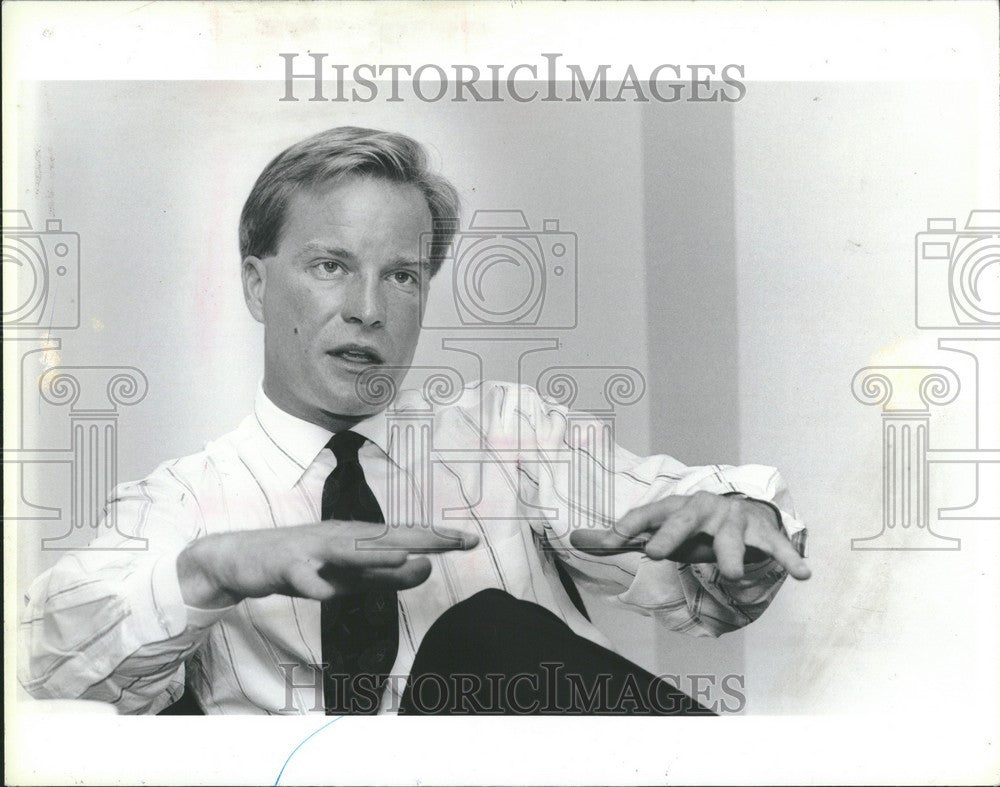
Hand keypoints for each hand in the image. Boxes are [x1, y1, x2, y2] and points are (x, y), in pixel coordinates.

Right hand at [177, 521, 478, 607]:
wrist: (244, 559)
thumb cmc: (304, 565)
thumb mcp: (349, 576)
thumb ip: (386, 575)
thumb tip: (427, 567)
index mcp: (358, 539)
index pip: (404, 538)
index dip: (437, 539)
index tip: (471, 541)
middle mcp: (341, 536)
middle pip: (385, 538)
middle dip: (420, 538)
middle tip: (455, 541)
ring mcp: (313, 548)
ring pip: (347, 551)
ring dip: (374, 555)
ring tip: (404, 556)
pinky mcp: (286, 564)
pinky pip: (303, 578)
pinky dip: (313, 584)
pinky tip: (322, 592)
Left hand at [569, 491, 810, 580]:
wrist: (740, 508)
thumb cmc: (689, 526)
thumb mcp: (655, 529)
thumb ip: (617, 538)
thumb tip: (572, 539)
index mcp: (674, 508)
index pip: (648, 513)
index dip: (630, 524)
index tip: (613, 537)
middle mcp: (703, 509)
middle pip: (685, 518)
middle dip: (670, 534)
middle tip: (656, 553)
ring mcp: (734, 520)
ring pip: (732, 536)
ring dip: (732, 554)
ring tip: (733, 575)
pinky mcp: (762, 533)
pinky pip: (777, 546)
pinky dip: (789, 559)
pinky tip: (803, 575)